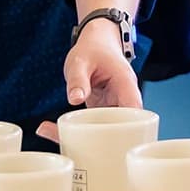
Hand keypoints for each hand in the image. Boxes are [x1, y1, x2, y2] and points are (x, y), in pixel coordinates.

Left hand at [32, 21, 143, 145]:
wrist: (96, 43)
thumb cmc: (92, 49)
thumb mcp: (80, 61)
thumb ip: (78, 79)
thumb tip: (74, 100)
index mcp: (125, 84)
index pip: (136, 110)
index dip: (131, 128)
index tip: (115, 140)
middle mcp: (124, 98)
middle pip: (126, 126)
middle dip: (108, 141)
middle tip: (80, 146)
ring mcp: (114, 106)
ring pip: (110, 130)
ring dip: (90, 138)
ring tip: (59, 138)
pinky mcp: (104, 112)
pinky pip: (96, 126)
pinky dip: (79, 131)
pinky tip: (53, 131)